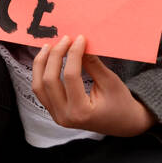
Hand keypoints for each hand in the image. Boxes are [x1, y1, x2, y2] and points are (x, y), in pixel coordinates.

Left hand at [31, 34, 155, 136]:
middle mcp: (64, 116)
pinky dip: (41, 73)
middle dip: (55, 56)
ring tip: (48, 46)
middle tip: (65, 39)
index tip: (80, 38)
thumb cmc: (121, 104)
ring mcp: (56, 116)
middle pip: (49, 80)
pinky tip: (47, 60)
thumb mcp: (110, 82)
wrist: (123, 124)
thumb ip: (92, 64)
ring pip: (38, 86)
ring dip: (41, 64)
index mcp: (81, 111)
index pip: (70, 76)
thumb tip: (78, 43)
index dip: (73, 54)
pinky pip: (41, 91)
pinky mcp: (54, 112)